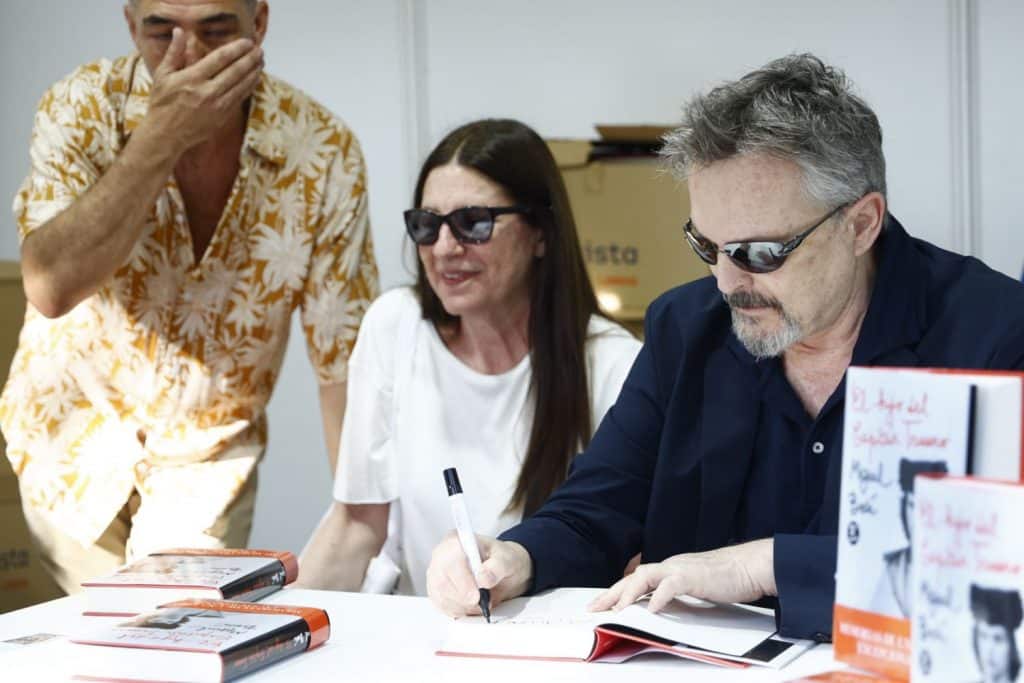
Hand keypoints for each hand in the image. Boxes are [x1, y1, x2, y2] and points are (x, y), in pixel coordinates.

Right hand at [143, 27, 263, 151]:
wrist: (165, 135)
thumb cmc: (162, 103)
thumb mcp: (162, 75)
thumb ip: (174, 52)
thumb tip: (179, 31)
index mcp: (192, 78)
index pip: (220, 58)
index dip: (236, 48)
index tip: (247, 42)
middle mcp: (207, 91)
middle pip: (235, 71)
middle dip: (250, 59)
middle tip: (259, 50)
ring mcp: (217, 106)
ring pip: (241, 85)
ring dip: (254, 72)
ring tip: (261, 61)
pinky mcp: (222, 117)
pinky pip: (240, 98)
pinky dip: (249, 86)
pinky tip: (254, 78)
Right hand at [426, 532, 532, 616]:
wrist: (502, 570)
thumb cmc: (502, 560)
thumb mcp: (508, 560)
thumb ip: (497, 567)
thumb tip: (483, 577)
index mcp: (456, 541)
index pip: (450, 560)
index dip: (462, 580)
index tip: (477, 595)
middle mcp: (441, 556)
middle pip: (441, 582)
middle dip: (463, 598)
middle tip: (481, 602)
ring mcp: (436, 574)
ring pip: (441, 597)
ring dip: (463, 606)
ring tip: (480, 601)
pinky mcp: (436, 591)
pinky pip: (442, 607)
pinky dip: (459, 611)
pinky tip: (471, 605)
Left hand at [589, 538, 776, 613]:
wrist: (751, 565)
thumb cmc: (729, 578)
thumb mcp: (696, 588)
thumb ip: (678, 596)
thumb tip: (661, 609)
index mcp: (670, 570)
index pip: (637, 580)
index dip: (618, 592)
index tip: (602, 605)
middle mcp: (671, 566)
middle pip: (633, 577)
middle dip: (612, 594)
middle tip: (594, 608)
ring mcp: (681, 569)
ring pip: (645, 576)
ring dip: (628, 594)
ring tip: (617, 611)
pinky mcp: (694, 576)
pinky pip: (670, 585)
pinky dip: (658, 597)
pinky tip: (651, 610)